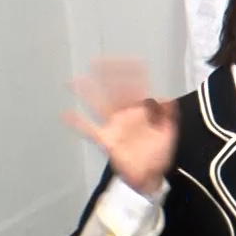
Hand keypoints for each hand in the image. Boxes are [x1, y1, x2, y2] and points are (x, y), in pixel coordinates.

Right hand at [63, 58, 177, 192]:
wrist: (150, 176)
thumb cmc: (160, 152)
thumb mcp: (169, 131)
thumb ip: (168, 114)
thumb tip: (167, 97)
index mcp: (142, 110)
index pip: (136, 87)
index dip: (133, 74)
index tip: (130, 60)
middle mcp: (126, 114)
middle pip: (114, 90)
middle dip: (107, 76)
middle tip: (96, 61)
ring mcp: (114, 126)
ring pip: (98, 105)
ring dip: (87, 93)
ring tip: (75, 80)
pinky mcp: (106, 140)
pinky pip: (89, 129)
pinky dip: (78, 122)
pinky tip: (66, 113)